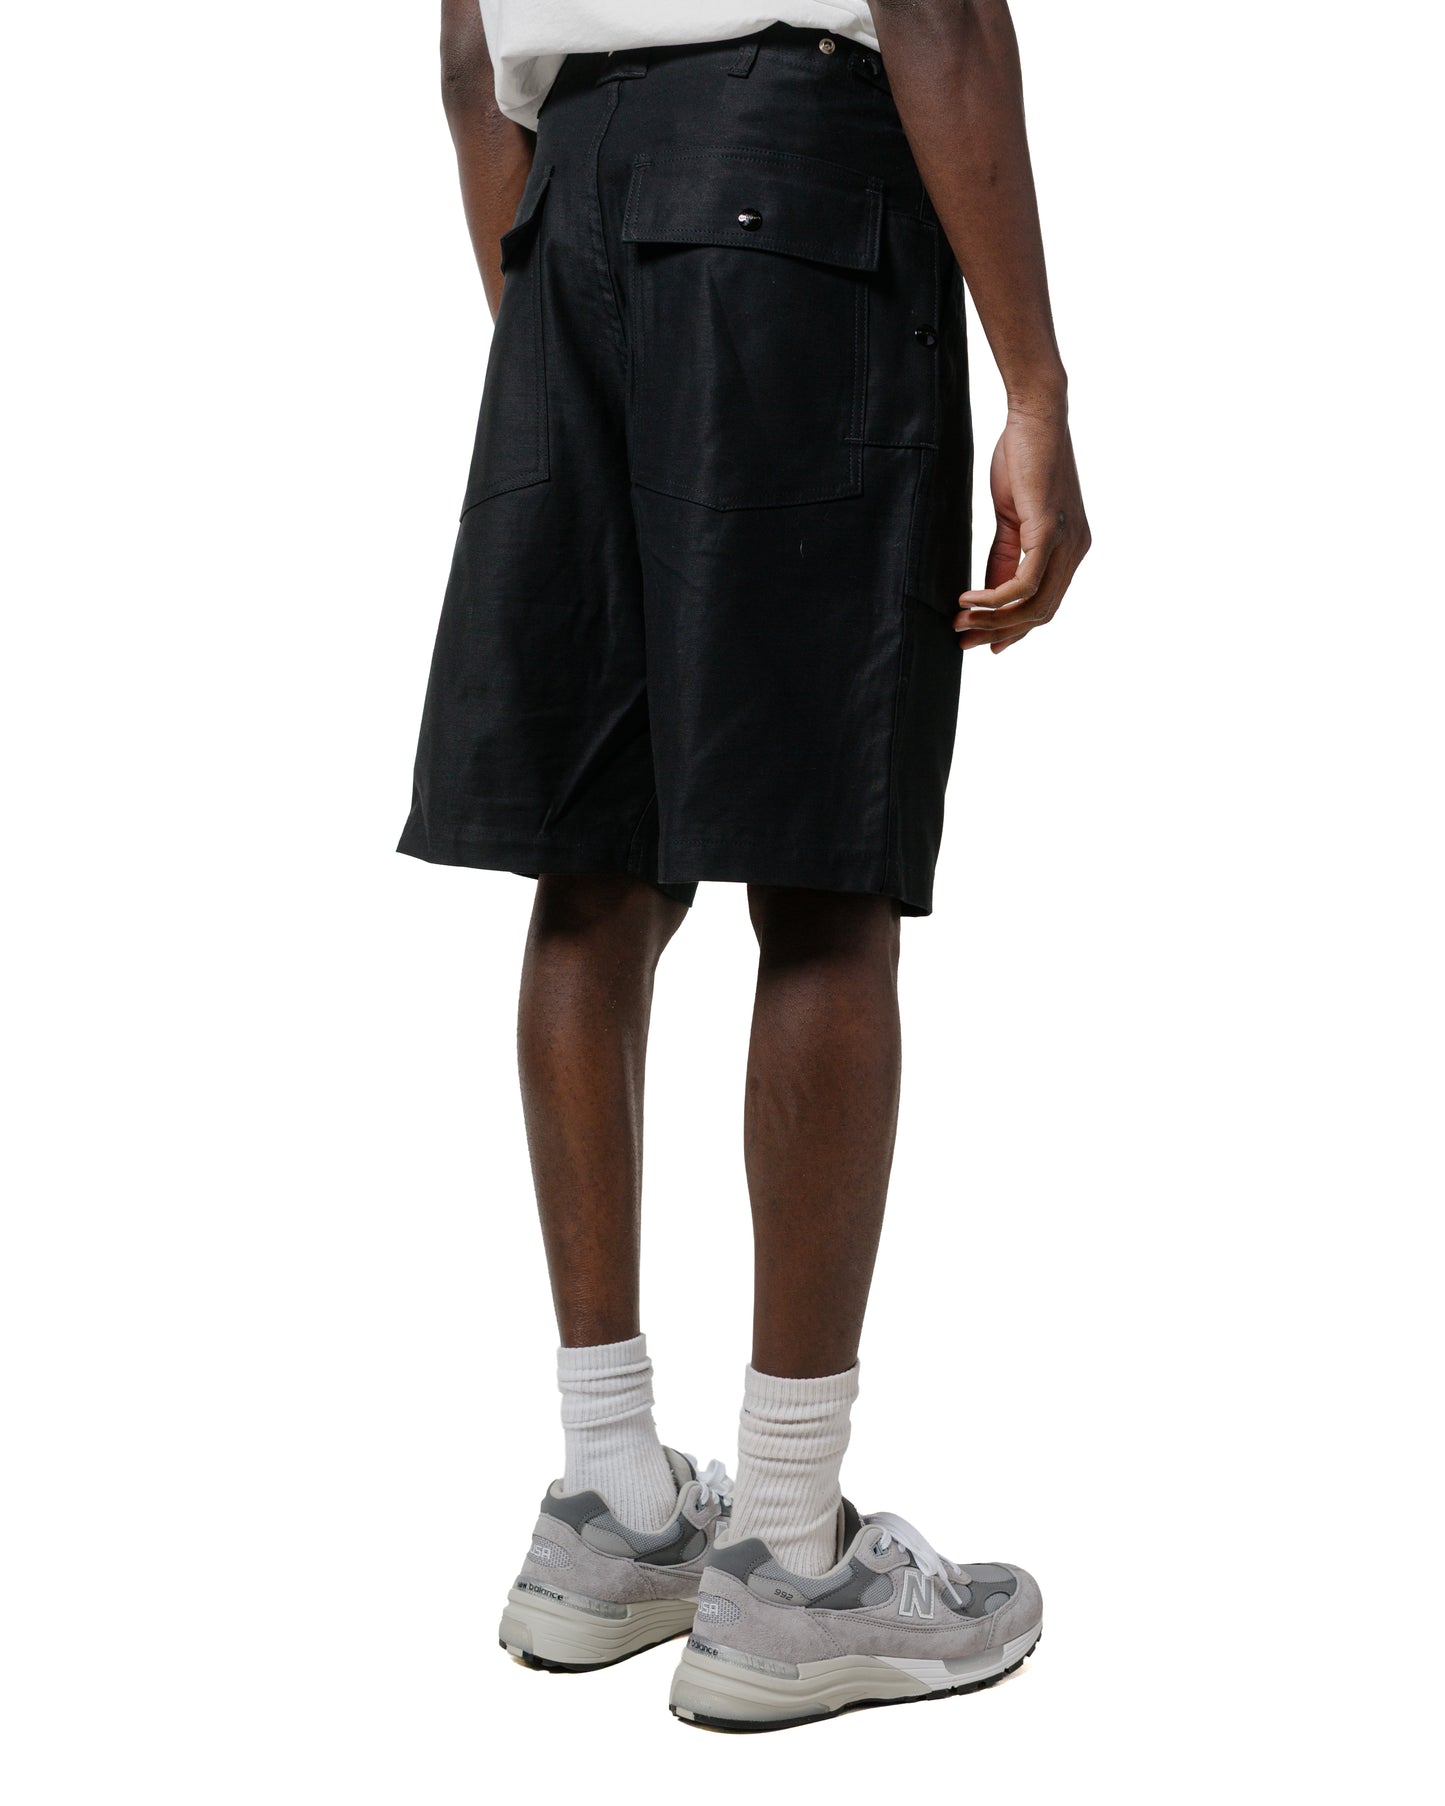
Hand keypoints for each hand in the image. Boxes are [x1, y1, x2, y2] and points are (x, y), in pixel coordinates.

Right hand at [955, 409, 1089, 652]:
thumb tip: (989, 595)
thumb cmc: (1022, 459)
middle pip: (1041, 613)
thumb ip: (1004, 557)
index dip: (1013, 629)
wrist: (1035, 415)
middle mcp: (1077, 550)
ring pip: (1034, 605)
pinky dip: (994, 598)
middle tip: (962, 642)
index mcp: (1071, 549)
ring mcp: (1067, 541)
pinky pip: (1025, 582)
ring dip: (993, 621)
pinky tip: (968, 601)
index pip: (1045, 605)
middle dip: (999, 633)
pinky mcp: (1050, 529)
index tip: (982, 644)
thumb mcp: (1011, 518)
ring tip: (960, 624)